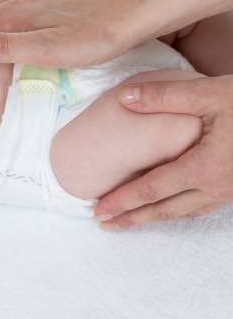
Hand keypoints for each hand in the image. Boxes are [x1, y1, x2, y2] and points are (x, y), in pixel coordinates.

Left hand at [95, 75, 232, 227]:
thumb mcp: (212, 94)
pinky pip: (205, 207)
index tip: (98, 210)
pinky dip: (180, 211)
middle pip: (166, 210)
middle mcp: (218, 187)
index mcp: (206, 167)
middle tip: (103, 224)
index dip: (123, 201)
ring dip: (155, 217)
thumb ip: (165, 97)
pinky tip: (172, 208)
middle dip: (132, 218)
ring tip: (129, 220)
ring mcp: (232, 192)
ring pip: (186, 212)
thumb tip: (123, 99)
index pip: (153, 189)